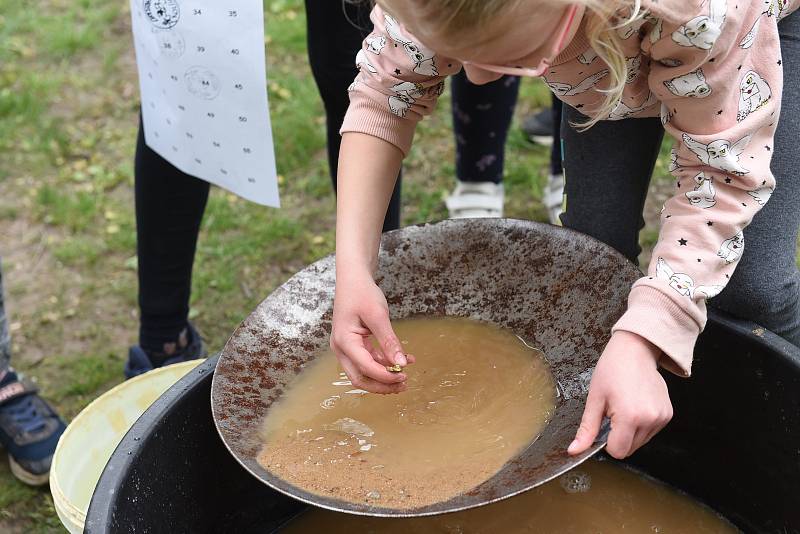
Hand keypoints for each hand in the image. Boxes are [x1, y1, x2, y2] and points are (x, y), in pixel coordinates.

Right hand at [331, 270, 414, 393]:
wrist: (353, 279)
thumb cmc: (362, 293)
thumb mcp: (378, 315)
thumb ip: (389, 341)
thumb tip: (401, 363)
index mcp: (344, 341)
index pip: (366, 367)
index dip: (386, 375)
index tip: (404, 375)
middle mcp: (341, 348)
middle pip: (360, 378)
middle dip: (382, 385)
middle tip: (403, 384)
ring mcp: (346, 348)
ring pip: (364, 372)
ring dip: (384, 377)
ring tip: (405, 376)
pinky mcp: (354, 345)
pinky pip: (368, 360)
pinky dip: (384, 363)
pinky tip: (403, 360)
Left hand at [567, 331, 672, 458]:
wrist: (635, 350)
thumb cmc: (613, 369)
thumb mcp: (594, 399)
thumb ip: (586, 429)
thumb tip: (575, 450)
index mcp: (630, 417)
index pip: (618, 452)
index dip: (606, 442)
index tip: (604, 425)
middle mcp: (650, 420)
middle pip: (630, 449)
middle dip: (618, 436)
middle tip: (613, 412)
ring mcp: (662, 418)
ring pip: (640, 442)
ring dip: (630, 432)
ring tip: (625, 407)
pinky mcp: (668, 414)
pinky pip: (651, 432)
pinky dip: (641, 425)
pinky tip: (636, 406)